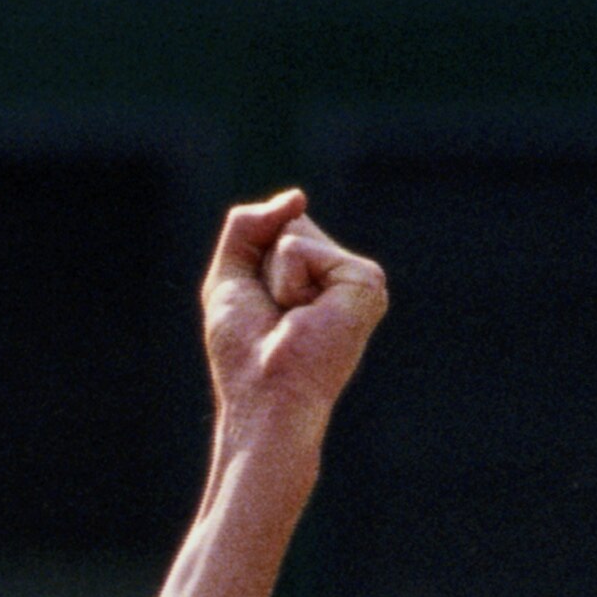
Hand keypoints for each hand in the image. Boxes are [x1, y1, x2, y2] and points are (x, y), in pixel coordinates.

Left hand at [201, 192, 386, 453]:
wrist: (263, 398)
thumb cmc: (245, 354)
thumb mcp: (230, 278)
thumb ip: (246, 226)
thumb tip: (297, 197)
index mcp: (318, 277)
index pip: (282, 229)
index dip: (255, 264)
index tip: (264, 310)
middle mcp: (341, 276)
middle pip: (289, 225)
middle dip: (263, 268)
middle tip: (275, 316)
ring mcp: (357, 278)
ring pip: (294, 234)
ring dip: (273, 279)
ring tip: (290, 319)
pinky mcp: (365, 283)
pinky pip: (300, 250)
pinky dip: (286, 282)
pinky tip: (303, 317)